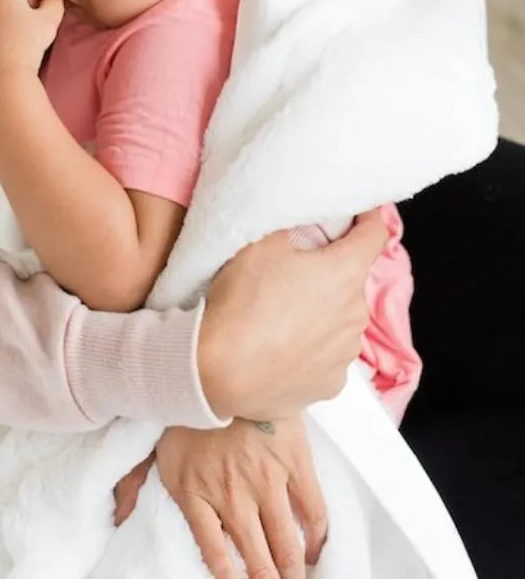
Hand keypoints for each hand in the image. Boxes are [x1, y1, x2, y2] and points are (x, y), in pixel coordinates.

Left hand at [114, 420, 326, 578]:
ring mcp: (267, 481)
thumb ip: (133, 483)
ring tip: (295, 578)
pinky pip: (315, 511)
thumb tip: (118, 515)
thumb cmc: (184, 406)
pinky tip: (313, 548)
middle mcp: (232, 496)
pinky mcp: (295, 462)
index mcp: (195, 494)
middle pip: (258, 561)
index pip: (214, 556)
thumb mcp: (152, 446)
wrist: (216, 364)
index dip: (229, 578)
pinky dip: (317, 537)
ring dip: (293, 570)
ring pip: (288, 545)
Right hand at [199, 210, 387, 420]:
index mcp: (344, 273)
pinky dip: (310, 348)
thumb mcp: (257, 243)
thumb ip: (287, 226)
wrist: (221, 371)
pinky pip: (326, 355)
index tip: (361, 211)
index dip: (369, 218)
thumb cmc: (242, 301)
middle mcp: (356, 314)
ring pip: (339, 321)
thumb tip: (300, 222)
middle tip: (294, 269)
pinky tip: (280, 347)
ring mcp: (345, 354)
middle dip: (329, 272)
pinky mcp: (330, 384)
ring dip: (321, 312)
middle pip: (350, 281)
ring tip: (280, 315)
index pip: (375, 235)